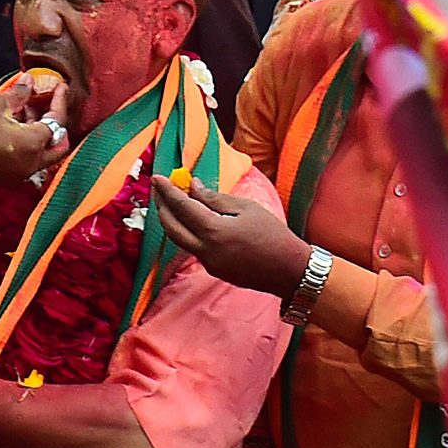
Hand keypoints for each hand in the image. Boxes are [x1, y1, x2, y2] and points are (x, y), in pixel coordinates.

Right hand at [0, 74, 69, 186]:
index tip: (61, 86)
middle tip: (46, 103)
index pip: (56, 121)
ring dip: (39, 132)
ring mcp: (19, 174)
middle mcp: (31, 163)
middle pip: (58, 144)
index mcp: (32, 144)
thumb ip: (18, 94)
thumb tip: (29, 82)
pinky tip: (12, 126)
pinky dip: (27, 143)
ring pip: (42, 153)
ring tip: (23, 110)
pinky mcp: (6, 178)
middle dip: (55, 122)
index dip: (59, 101)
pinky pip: (27, 160)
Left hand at [151, 176, 310, 299]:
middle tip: (158, 190)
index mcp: (214, 231)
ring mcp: (208, 263)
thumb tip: (193, 186)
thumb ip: (216, 198)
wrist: (289, 270)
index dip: (167, 191)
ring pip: (179, 239)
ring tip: (168, 202)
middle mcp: (205, 250)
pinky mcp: (213, 269)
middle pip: (171, 227)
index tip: (158, 177)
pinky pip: (193, 247)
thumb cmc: (273, 234)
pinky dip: (186, 231)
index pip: (181, 207)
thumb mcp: (247, 208)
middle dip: (161, 206)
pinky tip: (189, 220)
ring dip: (170, 220)